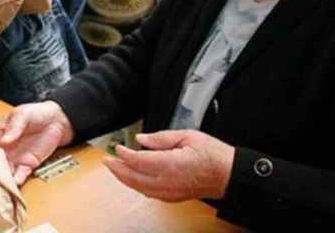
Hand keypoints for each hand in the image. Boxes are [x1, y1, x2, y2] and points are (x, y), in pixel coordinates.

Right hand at [0, 101, 74, 184]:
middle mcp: (4, 149)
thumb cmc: (35, 113)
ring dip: (3, 178)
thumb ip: (14, 127)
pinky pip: (21, 174)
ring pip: (6, 171)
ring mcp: (15, 158)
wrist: (57, 120)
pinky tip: (15, 183)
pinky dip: (18, 180)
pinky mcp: (28, 164)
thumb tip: (4, 141)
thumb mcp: (22, 115)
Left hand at [101, 130, 234, 201]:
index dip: (124, 154)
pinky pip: (148, 193)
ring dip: (124, 179)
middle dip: (117, 169)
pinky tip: (132, 179)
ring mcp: (169, 192)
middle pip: (133, 177)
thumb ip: (161, 138)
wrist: (228, 175)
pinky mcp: (172, 197)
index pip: (138, 161)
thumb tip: (141, 139)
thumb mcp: (187, 136)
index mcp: (170, 165)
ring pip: (139, 188)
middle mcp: (167, 182)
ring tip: (114, 169)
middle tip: (106, 160)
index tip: (117, 148)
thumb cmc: (212, 155)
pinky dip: (136, 186)